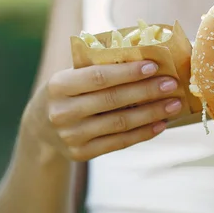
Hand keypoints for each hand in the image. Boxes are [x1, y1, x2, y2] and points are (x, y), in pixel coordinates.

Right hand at [30, 61, 181, 160]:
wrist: (39, 127)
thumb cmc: (67, 92)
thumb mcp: (72, 76)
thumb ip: (100, 68)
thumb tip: (146, 59)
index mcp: (59, 85)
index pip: (99, 77)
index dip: (127, 72)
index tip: (154, 66)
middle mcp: (63, 112)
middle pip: (113, 100)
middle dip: (147, 91)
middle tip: (172, 84)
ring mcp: (71, 136)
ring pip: (120, 123)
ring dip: (152, 113)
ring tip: (174, 104)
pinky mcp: (82, 153)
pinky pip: (120, 142)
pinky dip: (143, 132)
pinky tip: (161, 123)